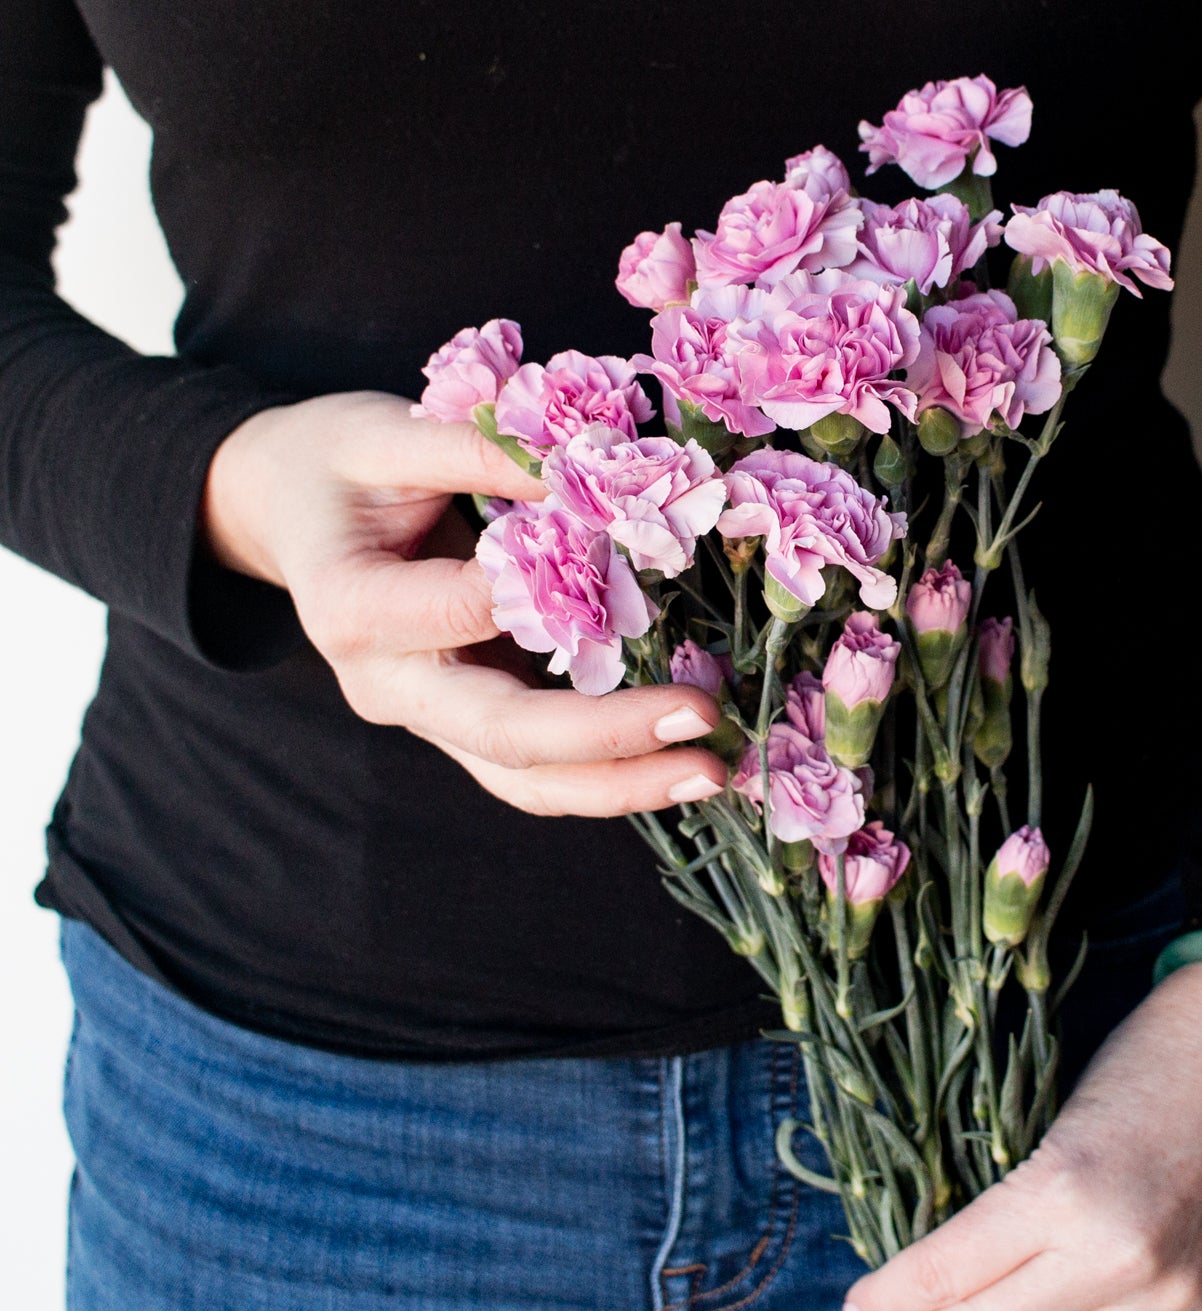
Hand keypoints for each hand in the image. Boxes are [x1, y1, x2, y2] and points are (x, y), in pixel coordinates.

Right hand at [202, 391, 726, 814]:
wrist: (289, 515)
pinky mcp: (462, 727)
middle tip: (703, 719)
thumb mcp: (387, 432)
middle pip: (501, 733)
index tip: (625, 552)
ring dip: (621, 785)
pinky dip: (607, 779)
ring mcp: (424, 717)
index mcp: (348, 604)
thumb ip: (480, 449)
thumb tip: (589, 469)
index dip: (541, 590)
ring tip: (711, 772)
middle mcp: (383, 683)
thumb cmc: (335, 465)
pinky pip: (534, 774)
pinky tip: (677, 767)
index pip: (458, 609)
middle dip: (608, 736)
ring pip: (523, 778)